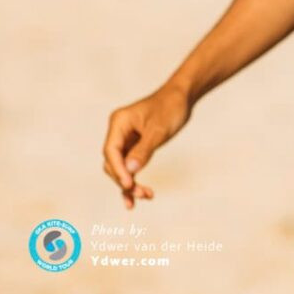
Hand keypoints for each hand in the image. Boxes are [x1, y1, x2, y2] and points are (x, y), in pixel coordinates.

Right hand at [103, 83, 191, 208]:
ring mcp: (124, 139)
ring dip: (130, 183)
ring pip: (121, 167)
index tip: (129, 185)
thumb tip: (129, 171)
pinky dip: (135, 178)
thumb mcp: (159, 129)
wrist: (182, 97)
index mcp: (119, 122)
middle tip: (142, 194)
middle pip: (113, 162)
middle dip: (125, 180)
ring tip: (146, 196)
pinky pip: (129, 165)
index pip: (111, 151)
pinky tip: (141, 194)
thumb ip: (144, 150)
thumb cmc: (171, 108)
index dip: (118, 170)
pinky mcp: (133, 146)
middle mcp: (118, 131)